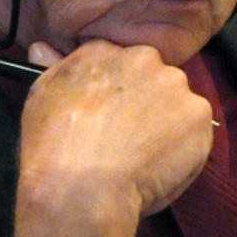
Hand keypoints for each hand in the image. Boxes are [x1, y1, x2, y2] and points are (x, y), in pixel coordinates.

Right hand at [14, 39, 213, 236]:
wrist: (80, 188)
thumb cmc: (53, 148)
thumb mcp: (39, 98)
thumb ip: (50, 68)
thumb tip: (41, 49)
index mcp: (103, 51)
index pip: (118, 61)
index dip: (116, 91)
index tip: (110, 114)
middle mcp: (141, 59)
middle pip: (152, 77)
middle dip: (145, 103)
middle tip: (127, 138)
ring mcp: (173, 85)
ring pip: (176, 102)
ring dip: (167, 123)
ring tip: (142, 157)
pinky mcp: (197, 114)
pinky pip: (197, 129)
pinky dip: (185, 147)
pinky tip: (158, 167)